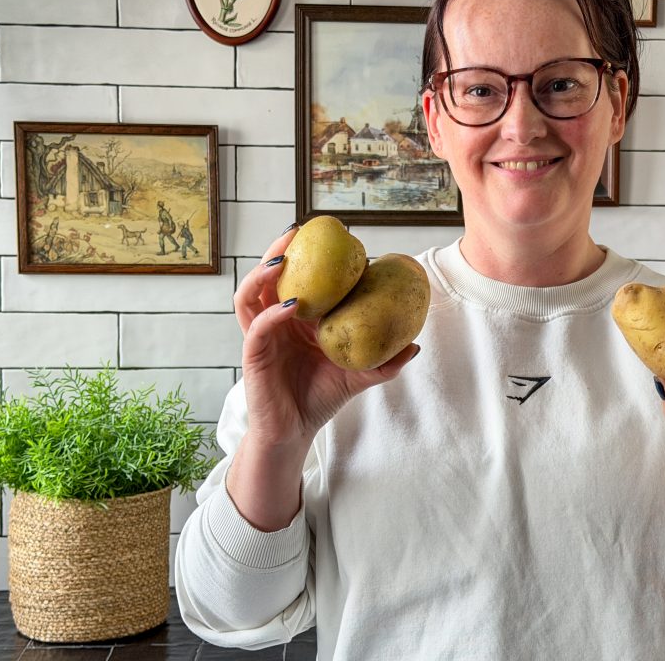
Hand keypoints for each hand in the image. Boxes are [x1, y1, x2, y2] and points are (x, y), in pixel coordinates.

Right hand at [234, 226, 418, 453]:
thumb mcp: (358, 376)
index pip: (296, 279)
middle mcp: (275, 322)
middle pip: (266, 277)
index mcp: (296, 320)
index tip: (330, 237)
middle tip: (296, 231)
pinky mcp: (253, 355)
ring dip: (262, 273)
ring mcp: (262, 336)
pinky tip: (292, 305)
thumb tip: (415, 345)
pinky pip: (258, 327)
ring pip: (249, 295)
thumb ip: (384, 362)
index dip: (306, 256)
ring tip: (282, 259)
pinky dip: (273, 313)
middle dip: (276, 250)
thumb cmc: (322, 398)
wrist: (296, 432)